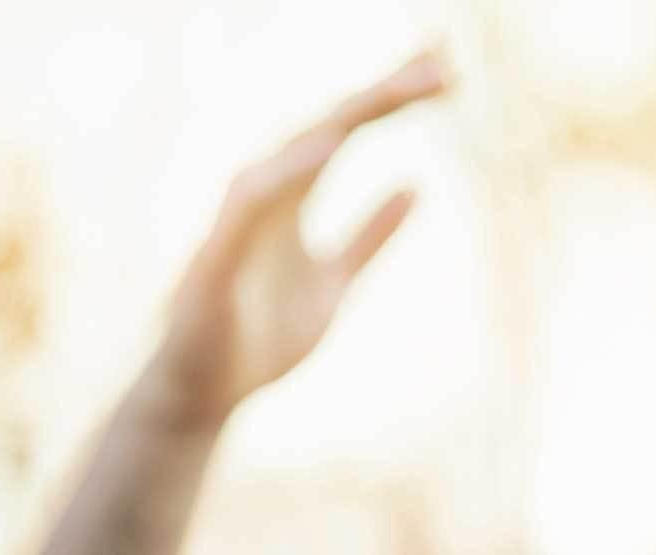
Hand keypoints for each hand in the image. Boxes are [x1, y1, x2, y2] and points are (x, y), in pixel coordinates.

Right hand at [144, 51, 447, 430]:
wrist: (206, 395)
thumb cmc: (260, 339)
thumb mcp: (336, 284)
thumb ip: (371, 235)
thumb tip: (416, 185)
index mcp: (294, 198)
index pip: (348, 131)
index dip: (395, 98)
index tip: (449, 72)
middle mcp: (267, 194)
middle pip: (329, 124)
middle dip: (385, 90)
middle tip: (444, 57)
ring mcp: (240, 220)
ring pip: (294, 150)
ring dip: (347, 117)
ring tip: (401, 90)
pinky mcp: (217, 253)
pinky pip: (251, 201)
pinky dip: (287, 171)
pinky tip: (328, 147)